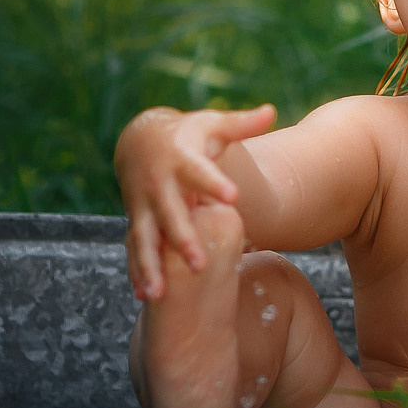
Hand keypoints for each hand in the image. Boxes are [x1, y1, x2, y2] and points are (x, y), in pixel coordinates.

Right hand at [113, 103, 275, 299]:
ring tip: (158, 294)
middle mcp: (160, 186)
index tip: (234, 197)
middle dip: (183, 240)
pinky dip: (137, 272)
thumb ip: (241, 124)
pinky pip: (135, 249)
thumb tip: (272, 110)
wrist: (138, 141)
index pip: (200, 173)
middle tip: (199, 265)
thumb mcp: (212, 124)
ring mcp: (144, 206)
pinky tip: (144, 297)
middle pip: (172, 215)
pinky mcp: (137, 221)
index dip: (215, 184)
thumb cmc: (187, 134)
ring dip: (151, 266)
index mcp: (182, 160)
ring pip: (146, 239)